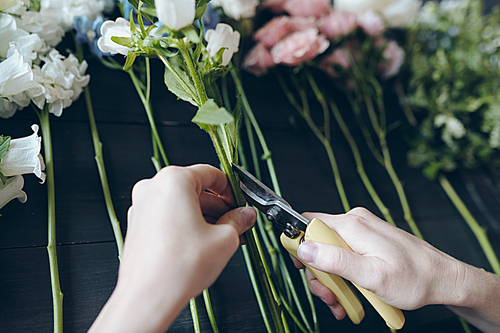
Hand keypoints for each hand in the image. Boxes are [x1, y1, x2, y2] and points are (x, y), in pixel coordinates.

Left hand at [89, 164, 255, 332]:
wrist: (148, 297)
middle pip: (196, 189)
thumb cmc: (178, 266)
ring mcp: (142, 207)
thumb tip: (245, 215)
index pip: (211, 174)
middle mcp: (153, 188)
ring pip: (182, 204)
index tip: (241, 202)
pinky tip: (203, 243)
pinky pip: (169, 216)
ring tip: (224, 237)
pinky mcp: (138, 225)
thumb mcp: (224, 239)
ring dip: (205, 218)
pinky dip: (187, 225)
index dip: (232, 190)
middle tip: (237, 222)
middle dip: (219, 207)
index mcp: (174, 181)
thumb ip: (238, 221)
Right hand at [294, 208, 464, 319]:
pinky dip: (344, 274)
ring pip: (329, 251)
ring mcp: (362, 230)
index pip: (308, 225)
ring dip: (331, 279)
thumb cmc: (415, 279)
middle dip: (319, 273)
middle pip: (317, 243)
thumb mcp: (371, 276)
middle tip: (330, 296)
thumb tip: (305, 247)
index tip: (302, 269)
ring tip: (343, 301)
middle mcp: (354, 222)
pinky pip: (344, 254)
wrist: (443, 278)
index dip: (299, 247)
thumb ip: (335, 260)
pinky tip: (351, 293)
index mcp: (352, 226)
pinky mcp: (367, 239)